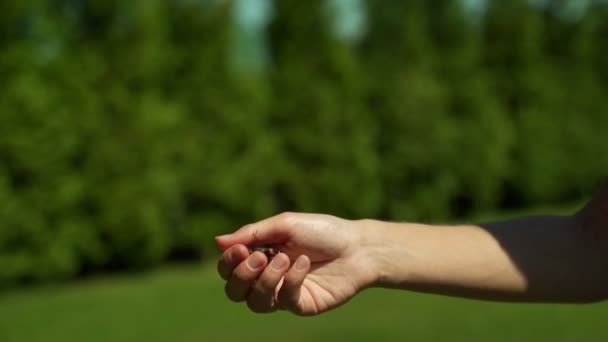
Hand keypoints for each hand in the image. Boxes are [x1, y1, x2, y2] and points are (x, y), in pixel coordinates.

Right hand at [215, 212, 376, 315]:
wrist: (358, 247)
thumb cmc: (323, 231)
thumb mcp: (285, 225)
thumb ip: (252, 233)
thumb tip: (218, 242)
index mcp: (260, 255)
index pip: (229, 268)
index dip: (228, 262)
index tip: (240, 249)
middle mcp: (267, 276)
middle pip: (234, 290)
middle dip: (241, 274)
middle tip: (261, 256)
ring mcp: (283, 293)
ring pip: (254, 302)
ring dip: (265, 279)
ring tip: (284, 259)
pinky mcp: (300, 304)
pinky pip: (283, 301)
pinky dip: (290, 281)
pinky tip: (304, 264)